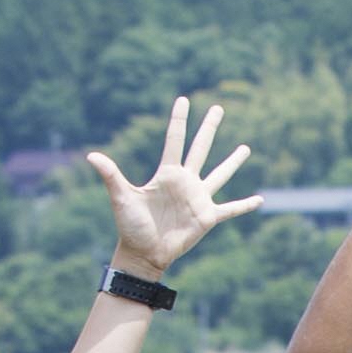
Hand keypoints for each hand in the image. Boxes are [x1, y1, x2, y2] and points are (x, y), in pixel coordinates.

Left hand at [86, 97, 257, 280]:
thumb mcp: (121, 197)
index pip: (175, 140)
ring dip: (233, 161)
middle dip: (209, 128)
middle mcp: (185, 182)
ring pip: (220, 174)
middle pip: (201, 148)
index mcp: (166, 174)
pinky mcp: (207, 217)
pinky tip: (260, 200)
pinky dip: (245, 205)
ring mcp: (198, 199)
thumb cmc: (131, 226)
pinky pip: (231, 209)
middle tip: (218, 108)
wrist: (143, 254)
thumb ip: (111, 175)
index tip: (183, 99)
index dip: (179, 120)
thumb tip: (91, 156)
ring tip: (246, 147)